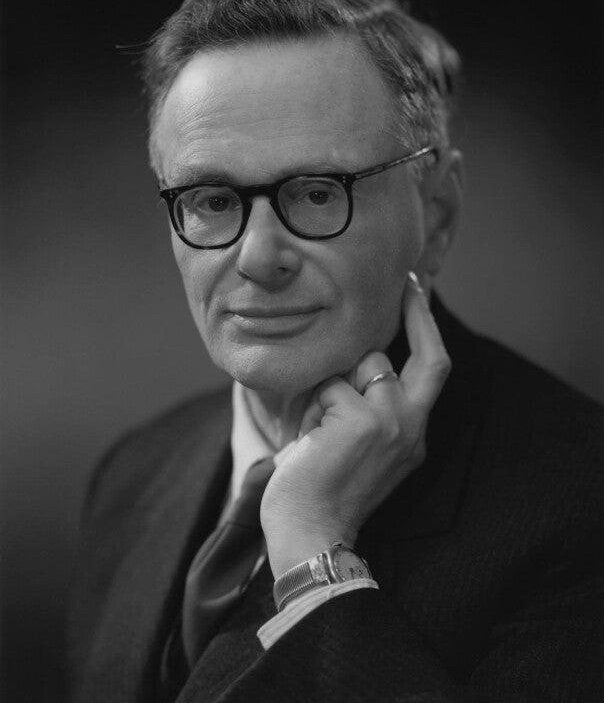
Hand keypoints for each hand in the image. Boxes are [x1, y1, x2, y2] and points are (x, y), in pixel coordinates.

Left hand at [261, 274, 450, 577]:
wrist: (310, 533)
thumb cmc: (323, 488)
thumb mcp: (361, 446)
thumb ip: (371, 406)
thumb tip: (360, 358)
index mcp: (412, 433)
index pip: (434, 370)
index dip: (428, 327)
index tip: (418, 291)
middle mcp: (412, 426)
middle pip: (426, 356)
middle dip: (416, 313)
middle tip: (405, 283)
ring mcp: (392, 422)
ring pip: (361, 364)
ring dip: (331, 386)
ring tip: (318, 427)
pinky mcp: (363, 422)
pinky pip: (329, 386)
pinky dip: (311, 407)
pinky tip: (308, 441)